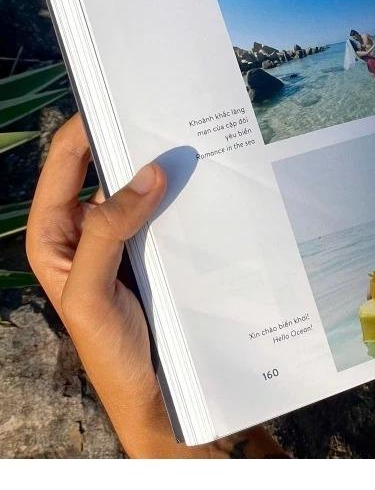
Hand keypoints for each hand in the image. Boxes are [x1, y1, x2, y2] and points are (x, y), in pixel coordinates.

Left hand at [26, 115, 286, 457]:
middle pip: (104, 167)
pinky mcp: (156, 248)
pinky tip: (207, 181)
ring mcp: (123, 237)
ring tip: (193, 138)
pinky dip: (183, 193)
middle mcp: (86, 227)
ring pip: (140, 186)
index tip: (117, 97)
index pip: (64, 162)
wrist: (154, 392)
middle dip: (131, 140)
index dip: (85, 126)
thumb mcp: (92, 291)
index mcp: (53, 232)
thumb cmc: (109, 349)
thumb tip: (147, 173)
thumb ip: (109, 231)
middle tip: (167, 112)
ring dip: (163, 166)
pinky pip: (167, 210)